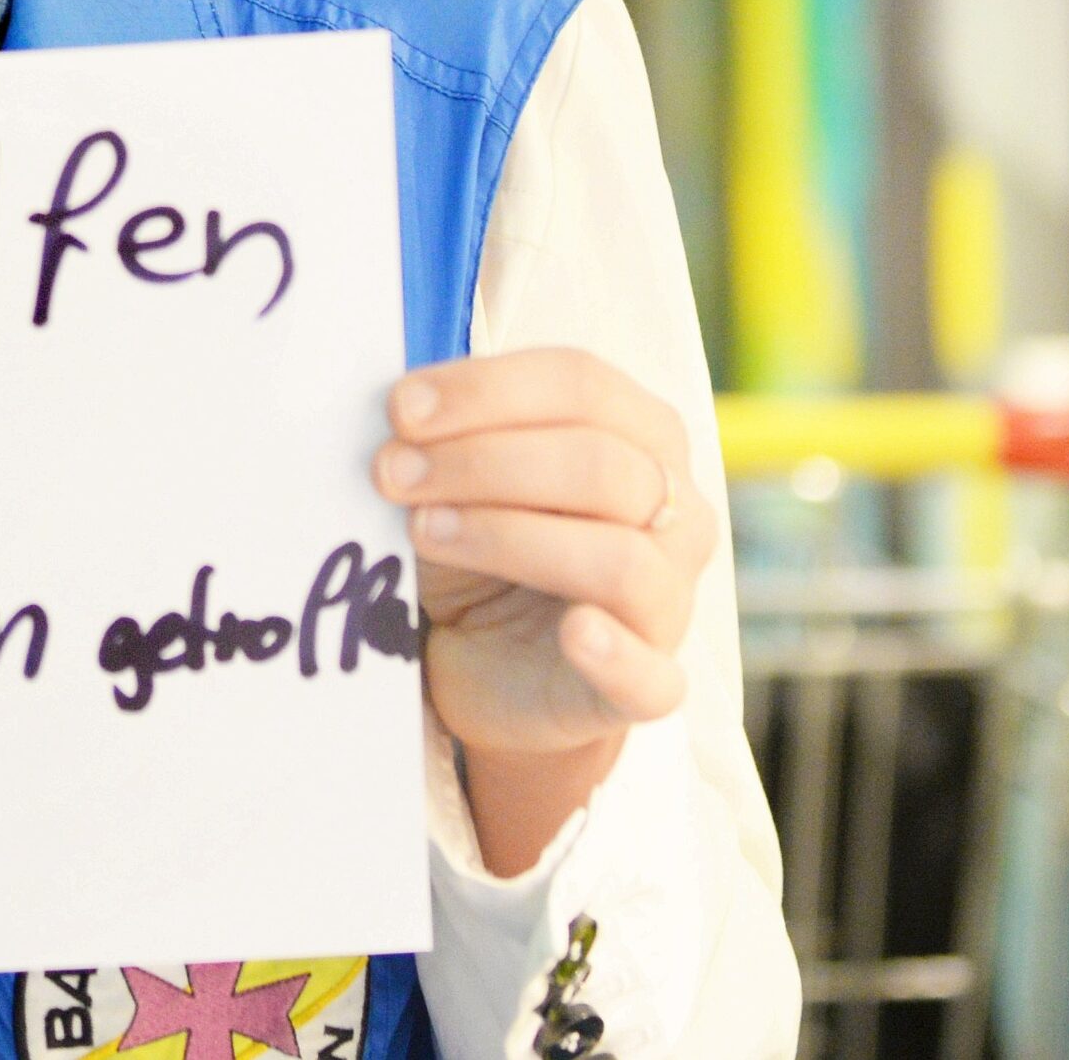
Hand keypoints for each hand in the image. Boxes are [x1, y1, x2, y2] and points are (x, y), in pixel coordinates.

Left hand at [373, 348, 715, 772]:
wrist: (482, 654)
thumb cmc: (481, 536)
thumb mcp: (460, 471)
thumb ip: (447, 429)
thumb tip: (401, 405)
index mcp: (641, 432)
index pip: (581, 383)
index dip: (487, 389)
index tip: (401, 408)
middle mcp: (676, 511)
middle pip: (598, 463)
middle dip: (481, 461)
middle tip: (392, 473)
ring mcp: (669, 601)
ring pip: (619, 557)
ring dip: (508, 536)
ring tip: (424, 532)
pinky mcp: (648, 685)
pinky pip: (651, 674)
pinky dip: (614, 653)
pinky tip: (574, 633)